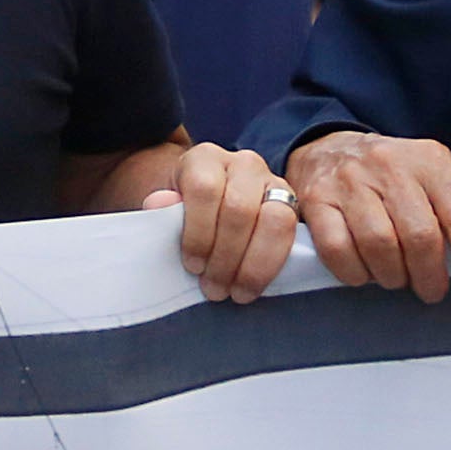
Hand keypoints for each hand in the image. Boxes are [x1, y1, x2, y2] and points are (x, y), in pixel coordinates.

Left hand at [137, 140, 294, 303]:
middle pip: (240, 209)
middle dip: (226, 257)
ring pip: (274, 220)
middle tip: (213, 289)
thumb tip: (158, 204)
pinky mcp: (292, 203)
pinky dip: (272, 265)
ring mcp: (272, 181)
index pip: (205, 189)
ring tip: (235, 291)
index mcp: (205, 158)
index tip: (192, 266)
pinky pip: (291, 234)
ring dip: (253, 264)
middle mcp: (243, 163)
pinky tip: (255, 285)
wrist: (208, 203)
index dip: (198, 233)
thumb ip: (161, 207)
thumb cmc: (184, 210)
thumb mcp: (165, 206)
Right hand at [286, 131, 450, 316]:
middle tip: (429, 289)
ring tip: (395, 276)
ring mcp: (350, 179)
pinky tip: (363, 270)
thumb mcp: (429, 180)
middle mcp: (390, 164)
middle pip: (421, 236)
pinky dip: (355, 272)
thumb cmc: (389, 177)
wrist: (329, 149)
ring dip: (391, 276)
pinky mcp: (317, 198)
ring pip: (379, 245)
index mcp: (430, 161)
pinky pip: (338, 250)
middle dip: (428, 277)